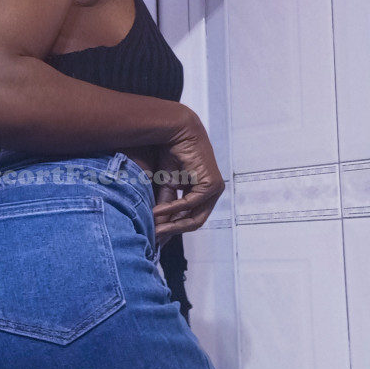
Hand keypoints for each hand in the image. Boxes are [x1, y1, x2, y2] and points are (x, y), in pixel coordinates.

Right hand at [150, 109, 224, 241]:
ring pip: (195, 217)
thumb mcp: (165, 185)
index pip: (189, 218)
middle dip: (173, 230)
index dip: (172, 229)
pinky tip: (159, 211)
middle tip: (155, 235)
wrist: (175, 131)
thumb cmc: (171, 153)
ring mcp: (214, 189)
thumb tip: (157, 227)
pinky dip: (175, 208)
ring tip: (155, 227)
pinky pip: (192, 203)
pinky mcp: (212, 184)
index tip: (156, 236)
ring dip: (173, 223)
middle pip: (194, 222)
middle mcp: (211, 193)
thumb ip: (164, 205)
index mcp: (201, 193)